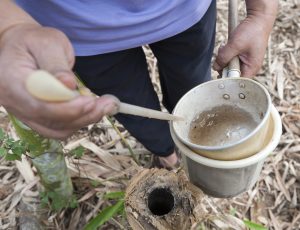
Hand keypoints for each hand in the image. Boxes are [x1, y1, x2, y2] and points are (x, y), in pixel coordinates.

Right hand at [0, 24, 118, 138]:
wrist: (22, 49)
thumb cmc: (34, 42)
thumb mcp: (46, 43)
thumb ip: (56, 64)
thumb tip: (68, 84)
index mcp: (12, 82)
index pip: (39, 105)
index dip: (67, 108)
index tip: (90, 101)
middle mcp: (16, 104)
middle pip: (51, 121)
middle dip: (83, 115)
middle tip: (109, 103)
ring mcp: (26, 114)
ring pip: (57, 129)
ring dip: (85, 120)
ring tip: (106, 105)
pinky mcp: (37, 119)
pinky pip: (59, 129)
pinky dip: (79, 121)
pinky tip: (92, 109)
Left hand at [213, 6, 276, 77]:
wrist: (258, 18)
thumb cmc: (251, 31)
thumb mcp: (235, 45)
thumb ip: (224, 57)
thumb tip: (215, 68)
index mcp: (252, 68)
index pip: (237, 82)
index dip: (227, 80)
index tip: (219, 73)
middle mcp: (249, 67)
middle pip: (231, 75)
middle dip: (224, 66)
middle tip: (221, 55)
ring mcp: (245, 62)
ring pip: (229, 67)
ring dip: (223, 59)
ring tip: (224, 48)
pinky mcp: (241, 56)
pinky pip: (230, 60)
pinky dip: (226, 54)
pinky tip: (225, 46)